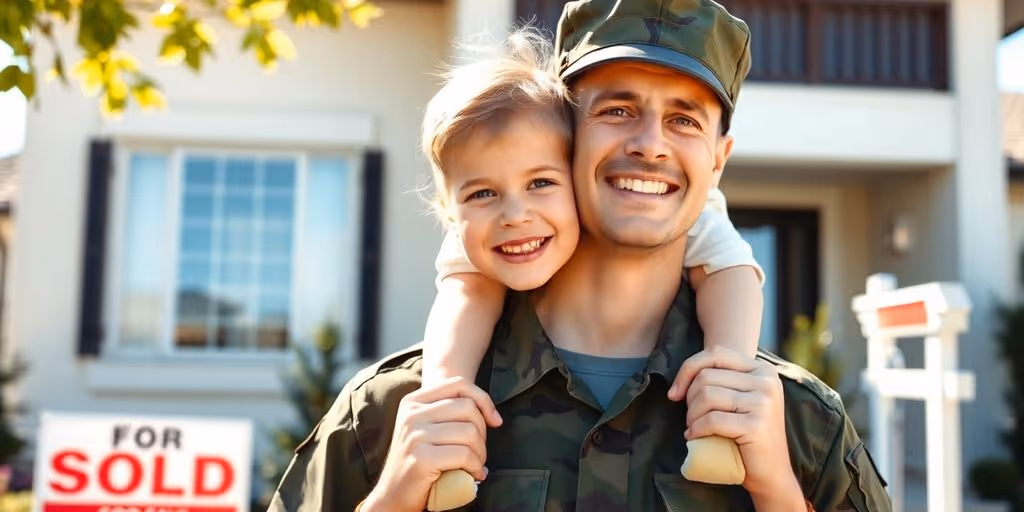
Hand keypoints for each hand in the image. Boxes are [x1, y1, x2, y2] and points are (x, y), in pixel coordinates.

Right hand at [363, 376, 502, 511]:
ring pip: (470, 432)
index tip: (495, 421)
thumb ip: (449, 413)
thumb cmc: (419, 462)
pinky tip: (473, 475)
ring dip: (481, 453)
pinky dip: (476, 467)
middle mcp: (411, 414)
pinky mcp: (421, 459)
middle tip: (478, 452)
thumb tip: (492, 415)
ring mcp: (414, 436)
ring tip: (476, 465)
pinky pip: (465, 455)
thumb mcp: (427, 429)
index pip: (459, 384)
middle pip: (468, 408)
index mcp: (413, 402)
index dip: (484, 400)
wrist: (393, 496)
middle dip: (483, 432)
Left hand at [671, 347, 801, 501]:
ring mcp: (764, 402)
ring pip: (706, 396)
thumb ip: (721, 380)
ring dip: (691, 415)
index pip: (715, 353)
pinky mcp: (757, 424)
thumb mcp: (739, 399)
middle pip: (707, 376)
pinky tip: (694, 436)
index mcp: (762, 369)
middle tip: (691, 418)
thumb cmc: (747, 435)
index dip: (688, 370)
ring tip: (693, 427)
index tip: (674, 393)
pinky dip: (696, 429)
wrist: (772, 473)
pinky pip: (712, 420)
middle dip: (689, 398)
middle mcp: (766, 380)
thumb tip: (680, 380)